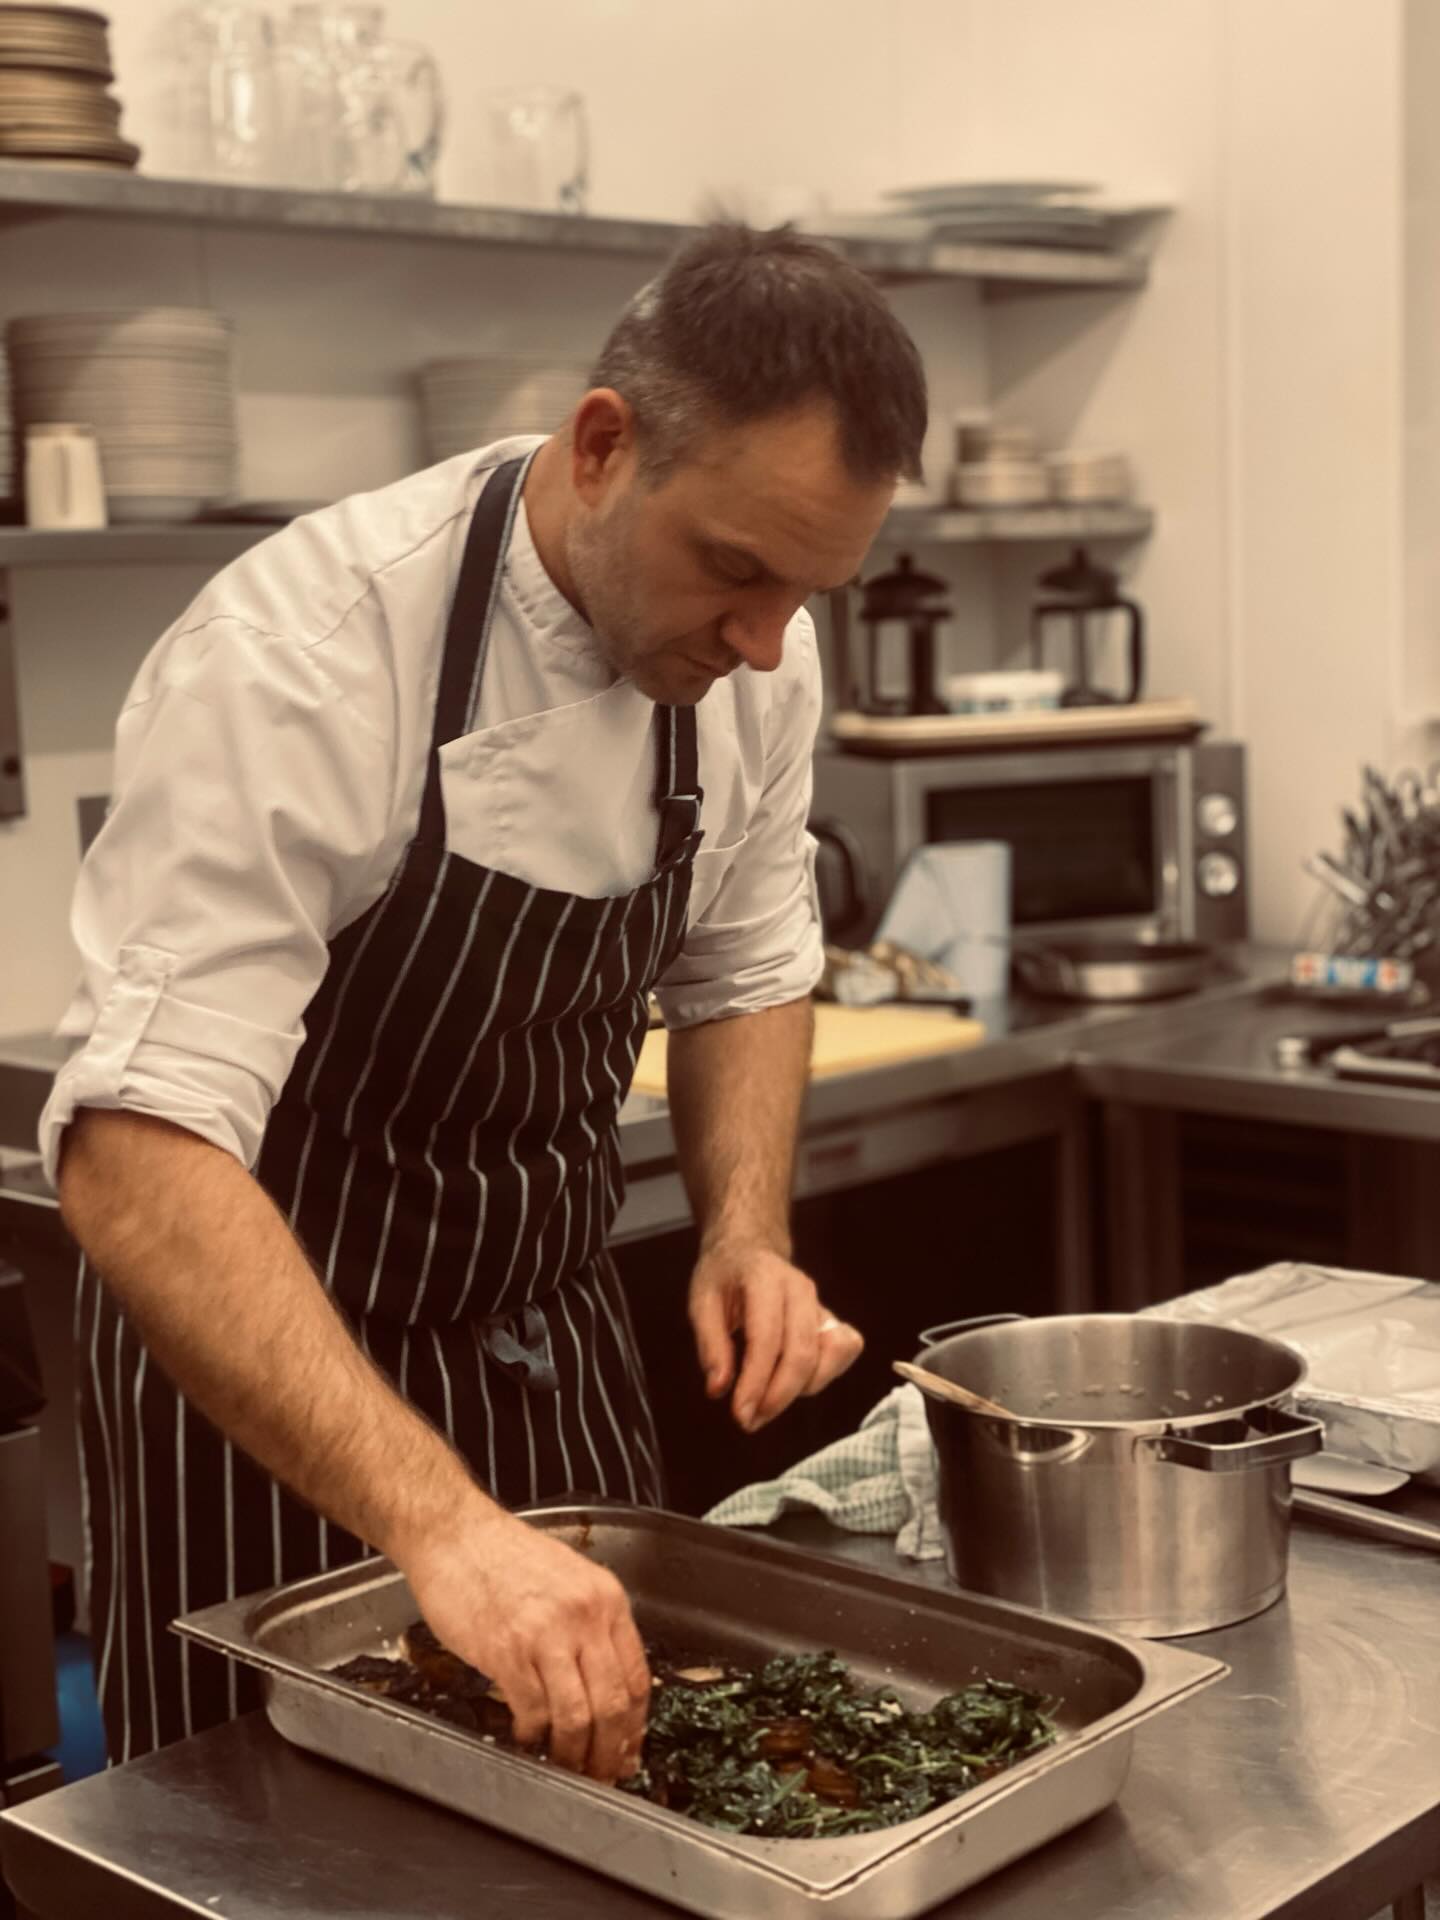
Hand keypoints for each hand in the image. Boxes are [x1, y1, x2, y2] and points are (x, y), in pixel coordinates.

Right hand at [398, 1497, 650, 1783]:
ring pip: (578, 1716)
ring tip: (565, 1765)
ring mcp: (547, 1634)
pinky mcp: (508, 1651)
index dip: (635, 1725)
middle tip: (601, 1773)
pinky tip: (527, 1736)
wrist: (455, 1533)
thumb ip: (589, 1625)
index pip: (638, 1677)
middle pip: (614, 1704)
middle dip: (610, 1752)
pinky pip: (533, 1711)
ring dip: (574, 1753)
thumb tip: (603, 1683)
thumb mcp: (568, 1580)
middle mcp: (584, 1616)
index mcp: (605, 1599)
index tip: (628, 1749)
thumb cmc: (503, 1556)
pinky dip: (533, 1735)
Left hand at [688, 1243, 863, 1432]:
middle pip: (803, 1353)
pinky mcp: (832, 1319)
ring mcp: (821, 1303)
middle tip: (750, 1421)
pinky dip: (826, 1375)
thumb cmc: (724, 1275)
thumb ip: (710, 1345)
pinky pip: (844, 1352)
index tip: (740, 1415)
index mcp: (764, 1278)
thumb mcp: (701, 1301)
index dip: (756, 1381)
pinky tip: (795, 1383)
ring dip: (801, 1389)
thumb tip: (719, 1390)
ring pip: (830, 1356)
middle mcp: (801, 1290)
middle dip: (778, 1396)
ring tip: (767, 1401)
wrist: (750, 1247)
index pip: (767, 1338)